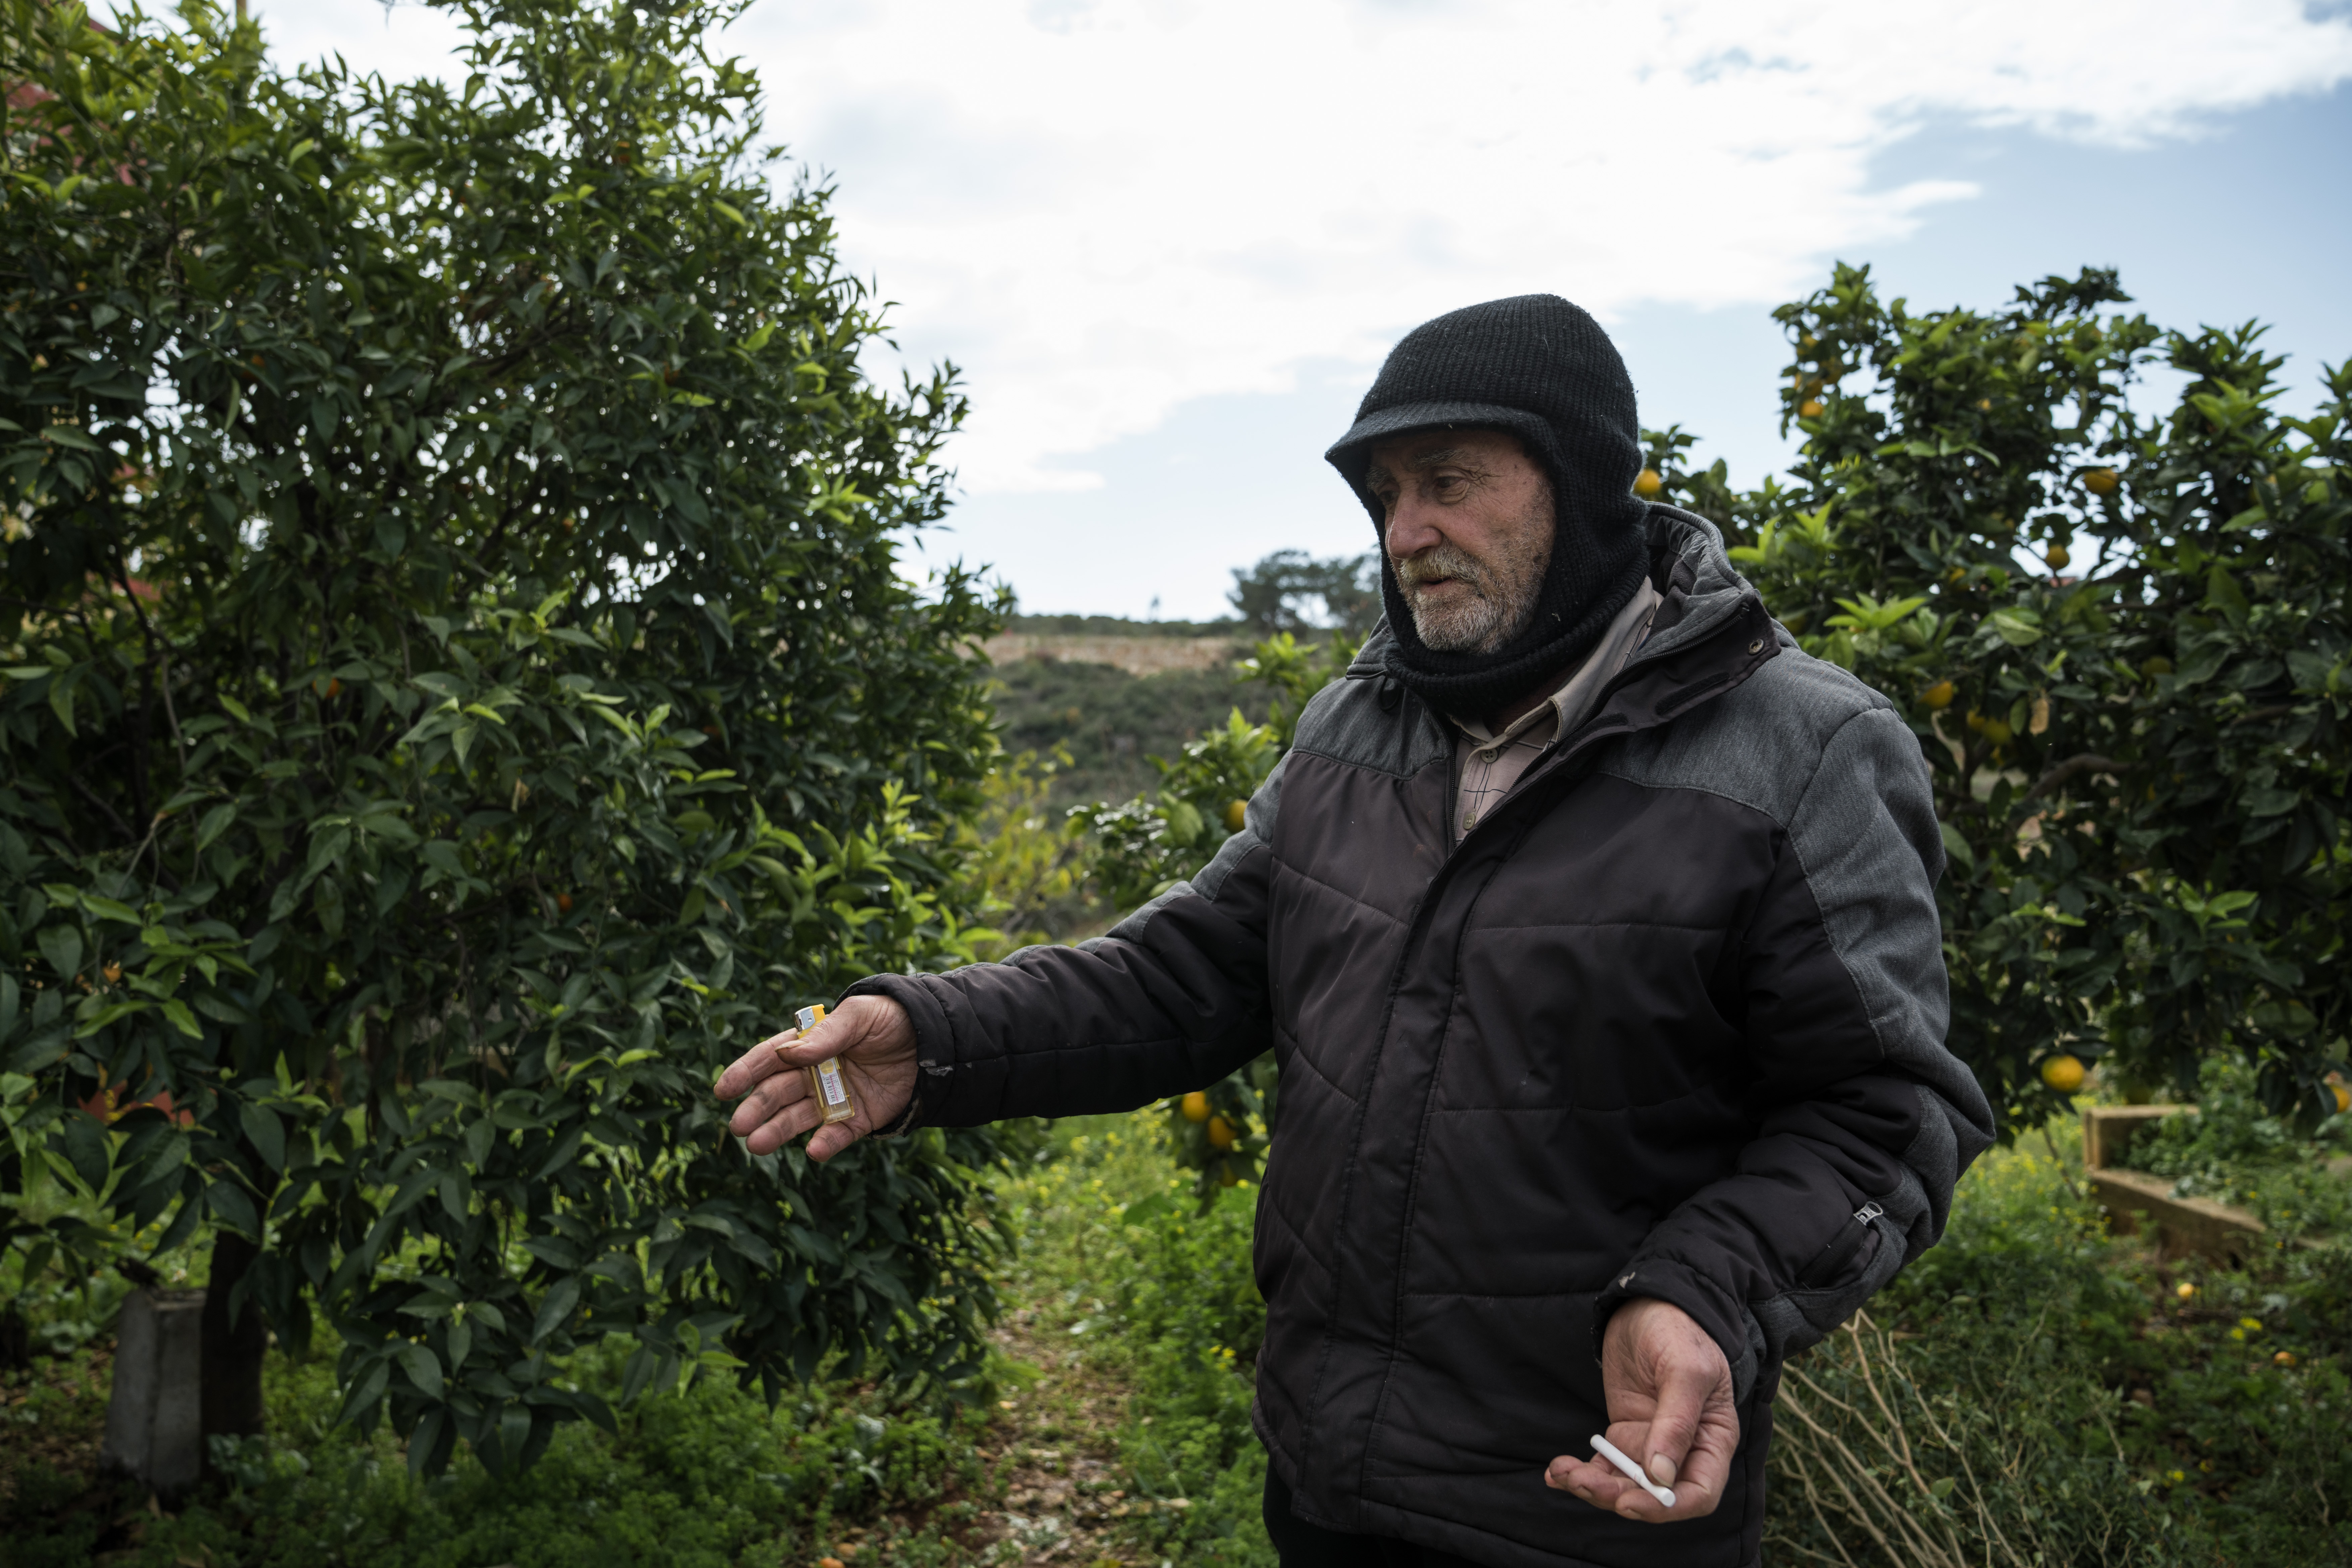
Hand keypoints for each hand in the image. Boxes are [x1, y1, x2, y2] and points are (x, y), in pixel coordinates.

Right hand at [714, 994, 916, 1161]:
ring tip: (757, 1145)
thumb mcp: (859, 1016)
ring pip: (799, 1118)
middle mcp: (817, 1074)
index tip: (723, 1089)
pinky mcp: (860, 1119)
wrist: (934, 1039)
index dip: (746, 1073)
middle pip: (779, 1092)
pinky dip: (826, 1144)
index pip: (770, 1059)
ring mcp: (836, 1099)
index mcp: (810, 1046)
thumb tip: (787, 1055)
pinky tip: (814, 1151)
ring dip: (778, 1131)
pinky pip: (838, 1135)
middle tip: (738, 1125)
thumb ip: (826, 1035)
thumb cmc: (890, 1019)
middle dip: (757, 1108)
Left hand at [1544, 1297, 1739, 1522]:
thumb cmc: (1680, 1332)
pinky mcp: (1624, 1434)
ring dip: (1593, 1486)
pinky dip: (1581, 1473)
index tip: (1630, 1503)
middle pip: (1653, 1495)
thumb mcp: (1685, 1370)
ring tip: (1563, 1473)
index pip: (1698, 1493)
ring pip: (1624, 1485)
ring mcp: (1650, 1444)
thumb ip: (1677, 1422)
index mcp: (1711, 1441)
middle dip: (1617, 1496)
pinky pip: (1604, 1466)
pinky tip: (1557, 1472)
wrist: (1650, 1303)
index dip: (1666, 1507)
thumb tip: (1661, 1475)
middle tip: (1583, 1483)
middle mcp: (1683, 1451)